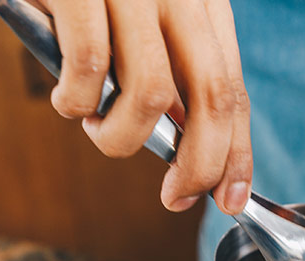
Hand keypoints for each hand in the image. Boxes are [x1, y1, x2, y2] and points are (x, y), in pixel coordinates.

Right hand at [33, 0, 252, 214]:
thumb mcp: (140, 19)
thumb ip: (166, 69)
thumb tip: (184, 143)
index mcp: (201, 3)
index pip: (234, 88)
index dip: (237, 152)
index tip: (230, 198)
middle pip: (214, 96)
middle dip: (200, 163)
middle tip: (175, 197)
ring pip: (153, 95)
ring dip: (123, 136)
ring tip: (95, 126)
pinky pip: (90, 67)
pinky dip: (76, 101)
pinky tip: (67, 99)